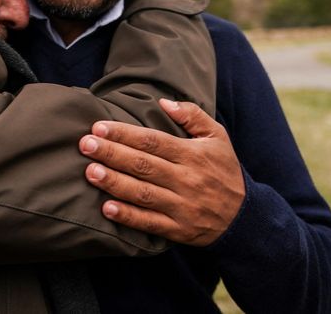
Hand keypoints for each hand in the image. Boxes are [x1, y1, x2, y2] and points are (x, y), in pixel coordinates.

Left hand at [79, 99, 244, 246]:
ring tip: (90, 172)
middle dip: (111, 154)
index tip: (99, 127)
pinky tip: (106, 208)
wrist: (245, 218)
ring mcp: (181, 206)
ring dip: (114, 182)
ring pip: (142, 193)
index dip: (124, 134)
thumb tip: (164, 101)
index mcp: (192, 154)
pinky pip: (149, 223)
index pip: (152, 141)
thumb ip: (192, 115)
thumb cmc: (224, 170)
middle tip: (85, 144)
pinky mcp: (178, 229)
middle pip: (143, 165)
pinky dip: (128, 216)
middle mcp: (186, 179)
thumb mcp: (217, 137)